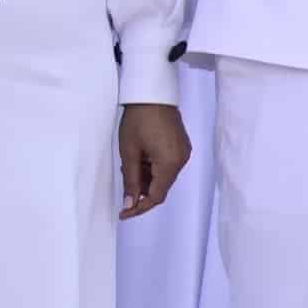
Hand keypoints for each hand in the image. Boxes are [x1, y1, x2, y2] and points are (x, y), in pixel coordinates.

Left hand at [119, 101, 191, 215]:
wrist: (152, 94)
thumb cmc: (137, 122)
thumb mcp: (129, 153)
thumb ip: (131, 181)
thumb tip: (130, 205)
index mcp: (170, 164)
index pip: (156, 196)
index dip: (140, 207)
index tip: (123, 213)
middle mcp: (181, 160)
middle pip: (162, 187)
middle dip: (142, 191)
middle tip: (124, 184)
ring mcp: (184, 152)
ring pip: (164, 176)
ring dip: (147, 179)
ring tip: (130, 168)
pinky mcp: (182, 145)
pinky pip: (168, 165)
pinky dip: (154, 169)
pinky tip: (141, 161)